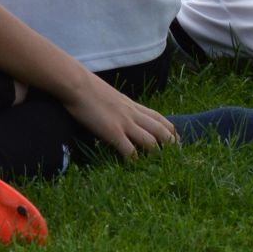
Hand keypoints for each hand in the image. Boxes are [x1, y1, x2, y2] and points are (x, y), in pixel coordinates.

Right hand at [59, 76, 176, 157]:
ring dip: (157, 155)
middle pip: (161, 130)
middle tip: (177, 158)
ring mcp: (124, 123)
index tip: (176, 140)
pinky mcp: (113, 132)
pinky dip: (134, 161)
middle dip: (171, 144)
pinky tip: (133, 168)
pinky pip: (129, 151)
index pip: (159, 117)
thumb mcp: (109, 97)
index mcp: (132, 105)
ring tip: (160, 167)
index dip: (170, 130)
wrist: (76, 83)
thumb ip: (118, 107)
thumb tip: (117, 116)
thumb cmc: (87, 89)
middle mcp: (133, 114)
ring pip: (151, 141)